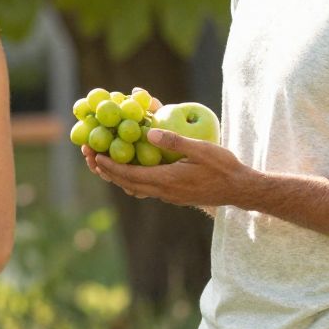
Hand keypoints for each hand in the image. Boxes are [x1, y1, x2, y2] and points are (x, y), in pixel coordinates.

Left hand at [83, 133, 248, 209]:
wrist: (239, 189)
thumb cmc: (223, 167)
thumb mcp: (202, 149)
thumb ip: (175, 141)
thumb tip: (149, 132)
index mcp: (166, 180)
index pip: (129, 174)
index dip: (109, 166)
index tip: (94, 155)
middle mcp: (163, 191)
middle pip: (126, 183)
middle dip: (106, 170)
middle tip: (90, 156)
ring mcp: (167, 195)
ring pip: (134, 188)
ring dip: (117, 176)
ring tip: (103, 163)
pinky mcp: (173, 195)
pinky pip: (145, 189)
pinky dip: (131, 179)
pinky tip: (130, 168)